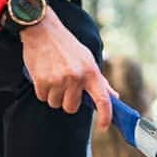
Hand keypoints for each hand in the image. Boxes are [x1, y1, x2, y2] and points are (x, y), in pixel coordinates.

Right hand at [20, 7, 115, 129]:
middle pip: (71, 107)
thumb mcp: (87, 59)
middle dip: (67, 100)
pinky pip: (43, 97)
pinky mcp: (42, 80)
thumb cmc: (66, 45)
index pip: (103, 100)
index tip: (102, 126)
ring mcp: (59, 80)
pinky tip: (43, 75)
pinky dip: (42, 90)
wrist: (43, 30)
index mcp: (91, 72)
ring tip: (53, 76)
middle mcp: (76, 77)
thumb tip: (113, 97)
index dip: (105, 116)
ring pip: (55, 103)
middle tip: (64, 86)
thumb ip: (99, 81)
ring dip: (53, 95)